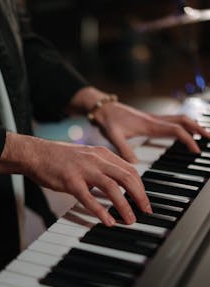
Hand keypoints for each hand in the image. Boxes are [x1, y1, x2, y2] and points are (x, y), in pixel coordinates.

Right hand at [0, 132, 151, 225]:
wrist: (36, 153)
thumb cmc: (60, 158)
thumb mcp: (87, 157)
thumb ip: (103, 167)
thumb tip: (118, 183)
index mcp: (102, 154)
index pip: (130, 170)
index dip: (141, 187)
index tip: (144, 200)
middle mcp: (96, 159)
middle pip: (127, 178)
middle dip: (140, 196)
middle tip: (145, 211)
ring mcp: (83, 169)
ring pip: (112, 187)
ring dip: (124, 205)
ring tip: (130, 220)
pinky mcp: (70, 181)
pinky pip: (89, 198)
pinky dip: (101, 211)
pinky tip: (108, 221)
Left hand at [92, 101, 209, 162]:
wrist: (102, 108)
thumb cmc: (108, 120)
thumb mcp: (113, 136)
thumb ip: (124, 149)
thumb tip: (134, 164)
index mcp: (149, 124)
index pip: (176, 130)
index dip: (188, 139)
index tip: (196, 150)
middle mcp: (154, 120)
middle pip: (183, 120)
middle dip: (198, 129)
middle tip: (209, 139)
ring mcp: (153, 118)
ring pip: (179, 118)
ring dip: (193, 125)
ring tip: (203, 135)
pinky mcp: (150, 119)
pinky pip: (171, 120)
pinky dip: (182, 125)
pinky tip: (183, 131)